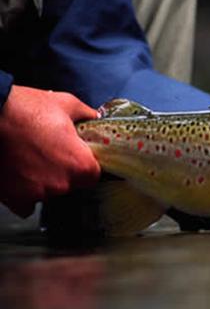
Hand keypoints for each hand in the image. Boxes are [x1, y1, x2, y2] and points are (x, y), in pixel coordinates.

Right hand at [0, 86, 100, 217]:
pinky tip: (19, 175)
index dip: (84, 164)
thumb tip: (94, 116)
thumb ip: (86, 114)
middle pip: (70, 184)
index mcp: (81, 165)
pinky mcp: (15, 199)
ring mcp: (38, 194)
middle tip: (48, 152)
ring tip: (30, 159)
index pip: (93, 175)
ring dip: (43, 180)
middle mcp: (63, 184)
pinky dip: (23, 193)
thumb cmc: (25, 110)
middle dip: (63, 171)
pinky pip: (26, 204)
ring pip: (48, 192)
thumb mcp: (65, 103)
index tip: (75, 155)